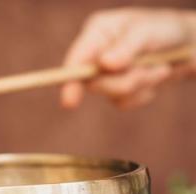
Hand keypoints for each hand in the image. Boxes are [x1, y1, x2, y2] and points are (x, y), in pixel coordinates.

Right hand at [61, 7, 195, 108]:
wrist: (190, 45)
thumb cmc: (167, 30)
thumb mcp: (150, 31)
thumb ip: (127, 47)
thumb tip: (105, 65)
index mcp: (98, 32)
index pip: (76, 59)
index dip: (70, 80)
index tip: (70, 102)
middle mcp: (97, 53)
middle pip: (94, 82)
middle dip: (125, 81)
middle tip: (150, 71)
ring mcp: (106, 73)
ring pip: (111, 94)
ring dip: (140, 84)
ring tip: (161, 69)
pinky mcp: (117, 89)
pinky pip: (123, 102)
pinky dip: (143, 94)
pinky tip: (155, 78)